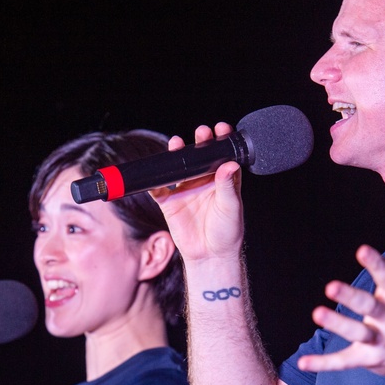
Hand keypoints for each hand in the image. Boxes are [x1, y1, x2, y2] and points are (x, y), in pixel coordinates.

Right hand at [149, 122, 244, 263]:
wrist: (210, 256)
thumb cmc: (227, 232)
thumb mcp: (231, 207)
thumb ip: (228, 186)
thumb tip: (229, 164)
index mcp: (222, 179)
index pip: (222, 154)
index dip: (222, 140)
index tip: (221, 129)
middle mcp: (204, 181)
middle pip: (200, 156)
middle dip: (200, 142)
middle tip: (201, 133)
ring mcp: (186, 189)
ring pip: (178, 167)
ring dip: (177, 155)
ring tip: (177, 144)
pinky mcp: (170, 202)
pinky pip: (158, 189)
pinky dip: (154, 182)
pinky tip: (154, 175)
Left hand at [297, 217, 384, 384]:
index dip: (375, 264)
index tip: (362, 250)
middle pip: (369, 306)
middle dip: (351, 297)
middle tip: (331, 286)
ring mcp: (379, 340)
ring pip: (357, 333)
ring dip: (338, 324)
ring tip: (317, 313)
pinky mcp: (368, 359)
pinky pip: (344, 362)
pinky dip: (324, 364)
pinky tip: (303, 362)